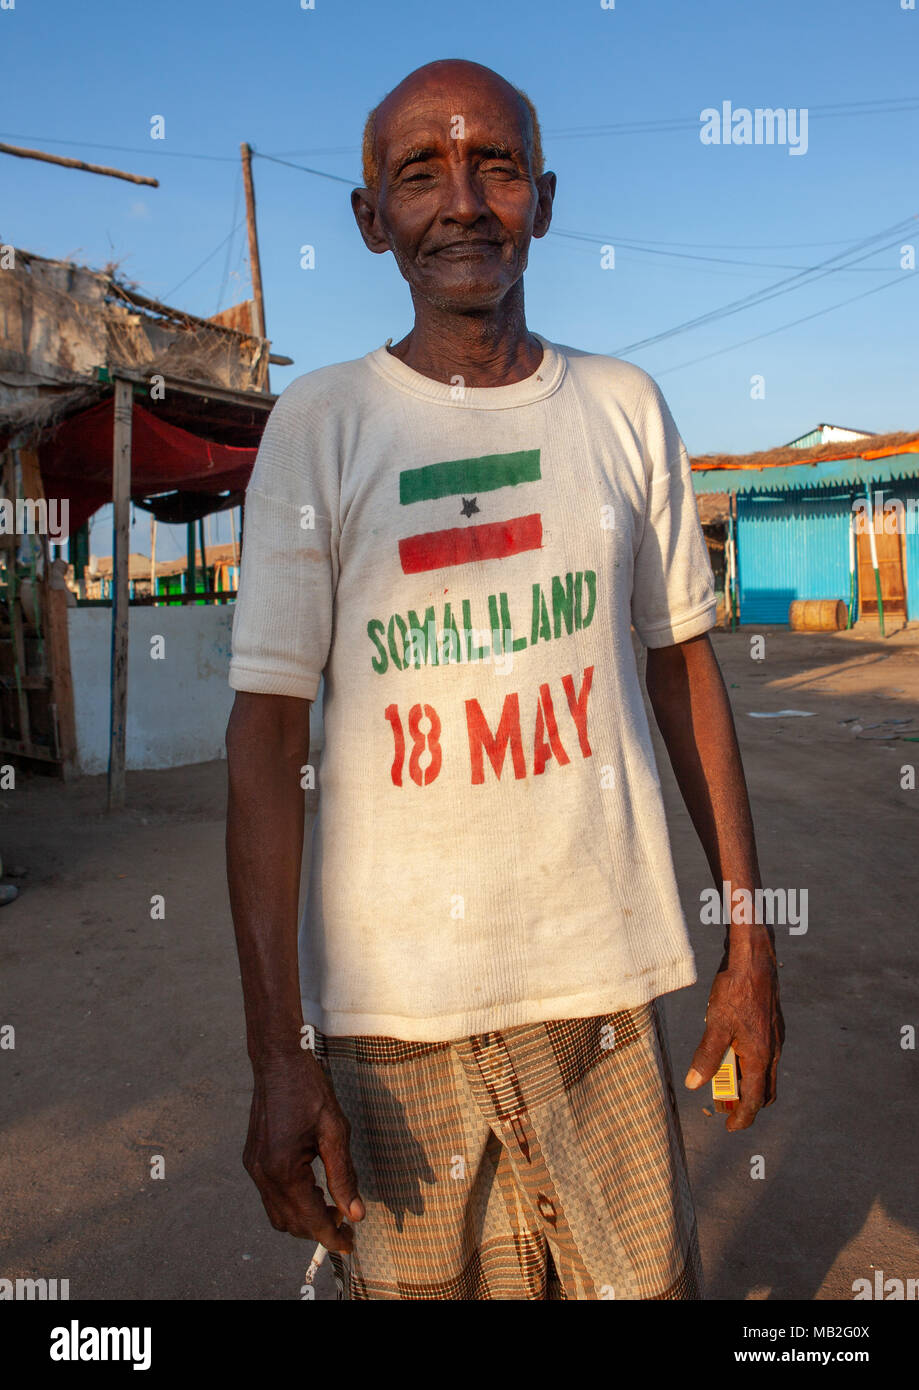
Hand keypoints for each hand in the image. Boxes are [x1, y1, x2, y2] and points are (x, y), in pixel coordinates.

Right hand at [243, 1050, 364, 1249]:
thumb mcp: (335, 1131)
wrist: (278, 1060)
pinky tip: (314, 1188)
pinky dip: (292, 1202)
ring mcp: (254, 1167)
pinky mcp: (253, 1159)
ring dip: (304, 1218)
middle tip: (347, 1224)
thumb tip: (355, 1213)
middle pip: (291, 1223)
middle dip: (318, 1230)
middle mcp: (263, 1174)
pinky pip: (271, 1195)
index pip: (310, 1219)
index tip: (350, 1245)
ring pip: (278, 1213)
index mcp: (284, 1169)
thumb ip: (343, 1176)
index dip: (332, 1237)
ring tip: (333, 1206)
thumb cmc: (308, 1088)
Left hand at [684, 945, 783, 1130]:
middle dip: (747, 1102)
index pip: (755, 1098)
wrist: (754, 960)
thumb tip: (694, 1084)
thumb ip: (707, 1056)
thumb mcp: (716, 1025)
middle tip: (725, 1106)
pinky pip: (764, 1055)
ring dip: (747, 1082)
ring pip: (765, 1072)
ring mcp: (775, 1038)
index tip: (730, 1127)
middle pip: (765, 1090)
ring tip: (723, 1079)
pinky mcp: (772, 1026)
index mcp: (760, 1055)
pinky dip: (750, 1064)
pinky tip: (732, 1050)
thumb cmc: (735, 991)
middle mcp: (772, 1050)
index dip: (743, 1116)